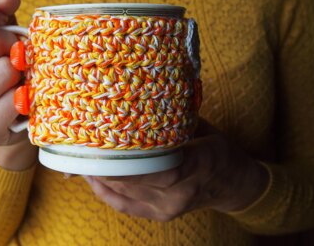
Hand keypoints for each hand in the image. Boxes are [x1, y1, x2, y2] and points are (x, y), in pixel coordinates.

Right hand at [0, 0, 36, 169]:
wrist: (11, 118)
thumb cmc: (3, 67)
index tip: (1, 17)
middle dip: (14, 43)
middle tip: (17, 57)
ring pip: (7, 70)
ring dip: (23, 72)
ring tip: (19, 80)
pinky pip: (15, 100)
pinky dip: (27, 96)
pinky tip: (22, 100)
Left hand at [83, 119, 268, 220]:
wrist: (234, 183)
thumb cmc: (218, 148)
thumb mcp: (202, 126)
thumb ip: (172, 120)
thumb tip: (139, 99)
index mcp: (196, 165)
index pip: (156, 167)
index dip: (124, 160)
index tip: (99, 144)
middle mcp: (179, 193)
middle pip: (131, 181)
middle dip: (102, 163)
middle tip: (79, 144)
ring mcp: (167, 208)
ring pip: (123, 193)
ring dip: (98, 174)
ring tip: (80, 156)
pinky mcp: (159, 215)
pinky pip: (123, 205)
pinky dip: (104, 191)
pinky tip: (91, 177)